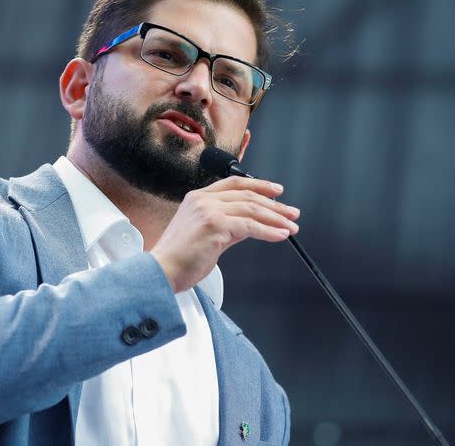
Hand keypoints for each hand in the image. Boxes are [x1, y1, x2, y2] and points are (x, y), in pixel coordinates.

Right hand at [150, 176, 299, 293]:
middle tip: (292, 213)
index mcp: (198, 198)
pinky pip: (250, 226)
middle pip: (247, 196)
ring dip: (276, 218)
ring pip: (252, 209)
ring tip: (291, 226)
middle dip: (275, 205)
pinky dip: (269, 231)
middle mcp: (203, 200)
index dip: (259, 185)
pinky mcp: (215, 226)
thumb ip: (227, 225)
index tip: (277, 191)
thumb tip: (251, 225)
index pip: (234, 184)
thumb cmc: (178, 258)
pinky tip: (280, 235)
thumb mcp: (204, 234)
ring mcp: (208, 211)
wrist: (162, 271)